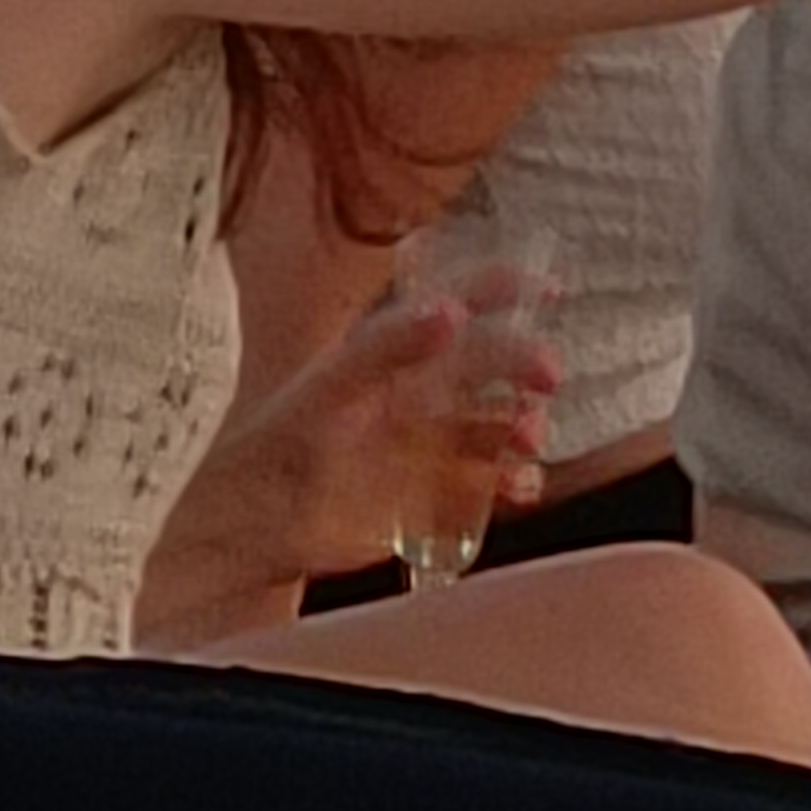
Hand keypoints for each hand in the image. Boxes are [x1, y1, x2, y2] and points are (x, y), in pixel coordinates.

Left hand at [220, 288, 559, 596]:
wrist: (261, 521)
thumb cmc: (287, 437)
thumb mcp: (334, 383)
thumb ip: (389, 346)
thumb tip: (453, 311)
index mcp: (397, 351)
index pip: (458, 305)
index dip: (503, 291)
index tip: (549, 290)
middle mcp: (423, 391)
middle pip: (492, 367)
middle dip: (525, 364)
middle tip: (547, 375)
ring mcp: (433, 444)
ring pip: (499, 425)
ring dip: (523, 426)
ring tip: (527, 437)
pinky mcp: (436, 495)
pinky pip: (491, 485)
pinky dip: (514, 483)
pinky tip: (519, 487)